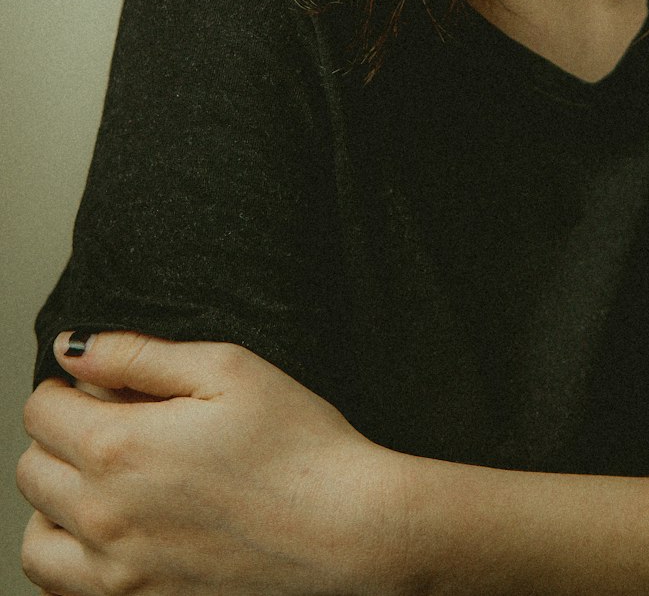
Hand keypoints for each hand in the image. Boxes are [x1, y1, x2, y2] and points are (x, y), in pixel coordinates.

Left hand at [18, 331, 405, 595]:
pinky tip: (120, 536)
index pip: (41, 410)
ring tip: (107, 485)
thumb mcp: (227, 369)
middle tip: (114, 425)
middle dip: (61, 438)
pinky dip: (74, 563)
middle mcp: (104, 519)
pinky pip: (64, 593)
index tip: (101, 385)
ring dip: (56, 506)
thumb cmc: (300, 447)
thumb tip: (73, 347)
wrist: (348, 535)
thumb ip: (138, 354)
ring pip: (35, 542)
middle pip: (31, 470)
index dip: (68, 386)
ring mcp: (117, 579)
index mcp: (120, 449)